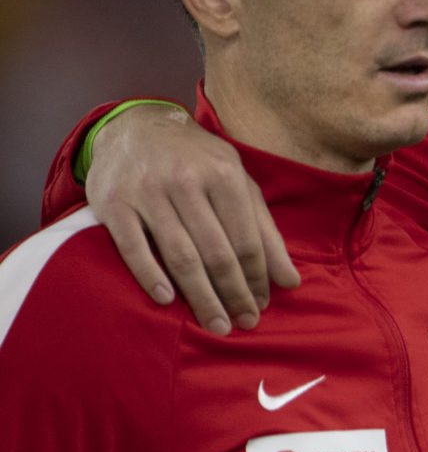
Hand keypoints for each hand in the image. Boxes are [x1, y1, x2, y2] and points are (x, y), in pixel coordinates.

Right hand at [87, 104, 299, 333]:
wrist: (137, 127)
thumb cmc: (198, 162)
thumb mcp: (238, 184)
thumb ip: (264, 230)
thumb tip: (290, 280)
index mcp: (225, 175)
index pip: (247, 239)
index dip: (257, 278)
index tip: (261, 306)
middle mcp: (187, 181)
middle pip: (217, 252)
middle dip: (234, 293)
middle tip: (243, 324)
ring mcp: (148, 192)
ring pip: (180, 255)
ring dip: (200, 296)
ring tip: (216, 324)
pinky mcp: (113, 203)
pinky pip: (134, 247)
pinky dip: (150, 276)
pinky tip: (167, 300)